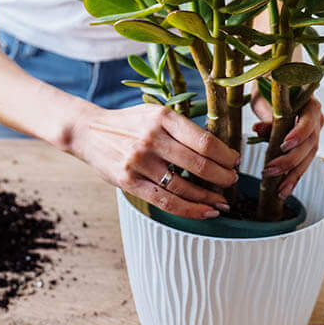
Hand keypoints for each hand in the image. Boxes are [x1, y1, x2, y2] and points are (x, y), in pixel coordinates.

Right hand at [72, 104, 239, 219]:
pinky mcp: (128, 181)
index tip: (234, 161)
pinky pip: (165, 201)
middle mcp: (151, 138)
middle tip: (232, 181)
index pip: (203, 140)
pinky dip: (189, 210)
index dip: (225, 155)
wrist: (89, 131)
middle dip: (222, 177)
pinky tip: (205, 212)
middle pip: (198, 164)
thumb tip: (218, 149)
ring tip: (221, 202)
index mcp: (162, 118)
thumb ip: (181, 127)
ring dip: (208, 198)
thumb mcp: (155, 113)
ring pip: (184, 187)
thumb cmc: (129, 123)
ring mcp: (139, 161)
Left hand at [251, 93, 323, 198]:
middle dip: (289, 160)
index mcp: (310, 103)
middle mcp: (316, 120)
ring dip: (292, 174)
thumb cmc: (270, 86)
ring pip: (308, 157)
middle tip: (269, 170)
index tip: (284, 145)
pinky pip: (303, 163)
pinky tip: (283, 190)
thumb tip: (259, 130)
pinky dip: (293, 177)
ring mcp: (314, 134)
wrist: (275, 83)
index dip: (298, 134)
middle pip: (309, 144)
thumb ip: (267, 114)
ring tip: (278, 189)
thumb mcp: (265, 96)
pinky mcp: (307, 146)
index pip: (309, 120)